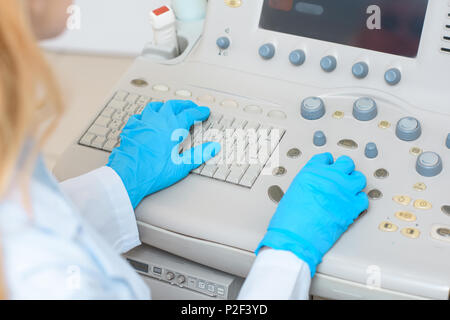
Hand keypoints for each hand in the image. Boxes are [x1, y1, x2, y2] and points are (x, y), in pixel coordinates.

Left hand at [107, 100, 220, 207]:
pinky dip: (147, 115)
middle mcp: (157, 121)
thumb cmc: (152, 172)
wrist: (127, 175)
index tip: (204, 111)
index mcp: (172, 127)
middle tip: (191, 106)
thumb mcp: (180, 166)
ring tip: (170, 108)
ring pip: (155, 106)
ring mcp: (142, 123)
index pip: (189, 114)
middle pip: (173, 105)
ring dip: (165, 106)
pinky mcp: (131, 128)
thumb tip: (212, 147)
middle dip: (184, 104)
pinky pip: (140, 116)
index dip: (198, 112)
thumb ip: (198, 155)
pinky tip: (147, 119)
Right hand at [257, 153, 367, 276]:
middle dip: (344, 170)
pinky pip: (363, 198)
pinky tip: (352, 205)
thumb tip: (316, 186)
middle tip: (342, 178)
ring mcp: (343, 190)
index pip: (325, 158)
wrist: (296, 235)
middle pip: (346, 164)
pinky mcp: (352, 206)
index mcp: (312, 171)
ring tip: (349, 191)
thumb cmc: (290, 219)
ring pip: (359, 178)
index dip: (329, 163)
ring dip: (354, 184)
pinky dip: (359, 202)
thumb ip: (308, 183)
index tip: (330, 167)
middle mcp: (329, 177)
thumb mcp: (294, 191)